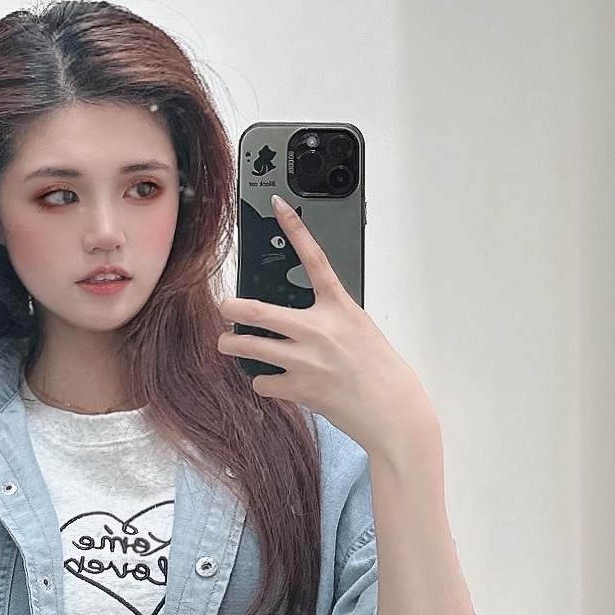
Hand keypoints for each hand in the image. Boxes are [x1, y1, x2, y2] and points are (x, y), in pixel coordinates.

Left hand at [215, 194, 432, 452]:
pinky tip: (271, 381)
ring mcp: (305, 360)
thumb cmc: (378, 369)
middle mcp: (318, 329)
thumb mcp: (358, 329)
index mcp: (338, 307)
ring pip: (249, 347)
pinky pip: (262, 381)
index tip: (278, 206)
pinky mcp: (298, 388)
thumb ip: (328, 318)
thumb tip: (295, 321)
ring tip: (228, 344)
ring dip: (232, 345)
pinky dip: (262, 382)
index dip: (296, 228)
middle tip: (223, 307)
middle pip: (258, 311)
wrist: (390, 409)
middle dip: (232, 308)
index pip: (314, 259)